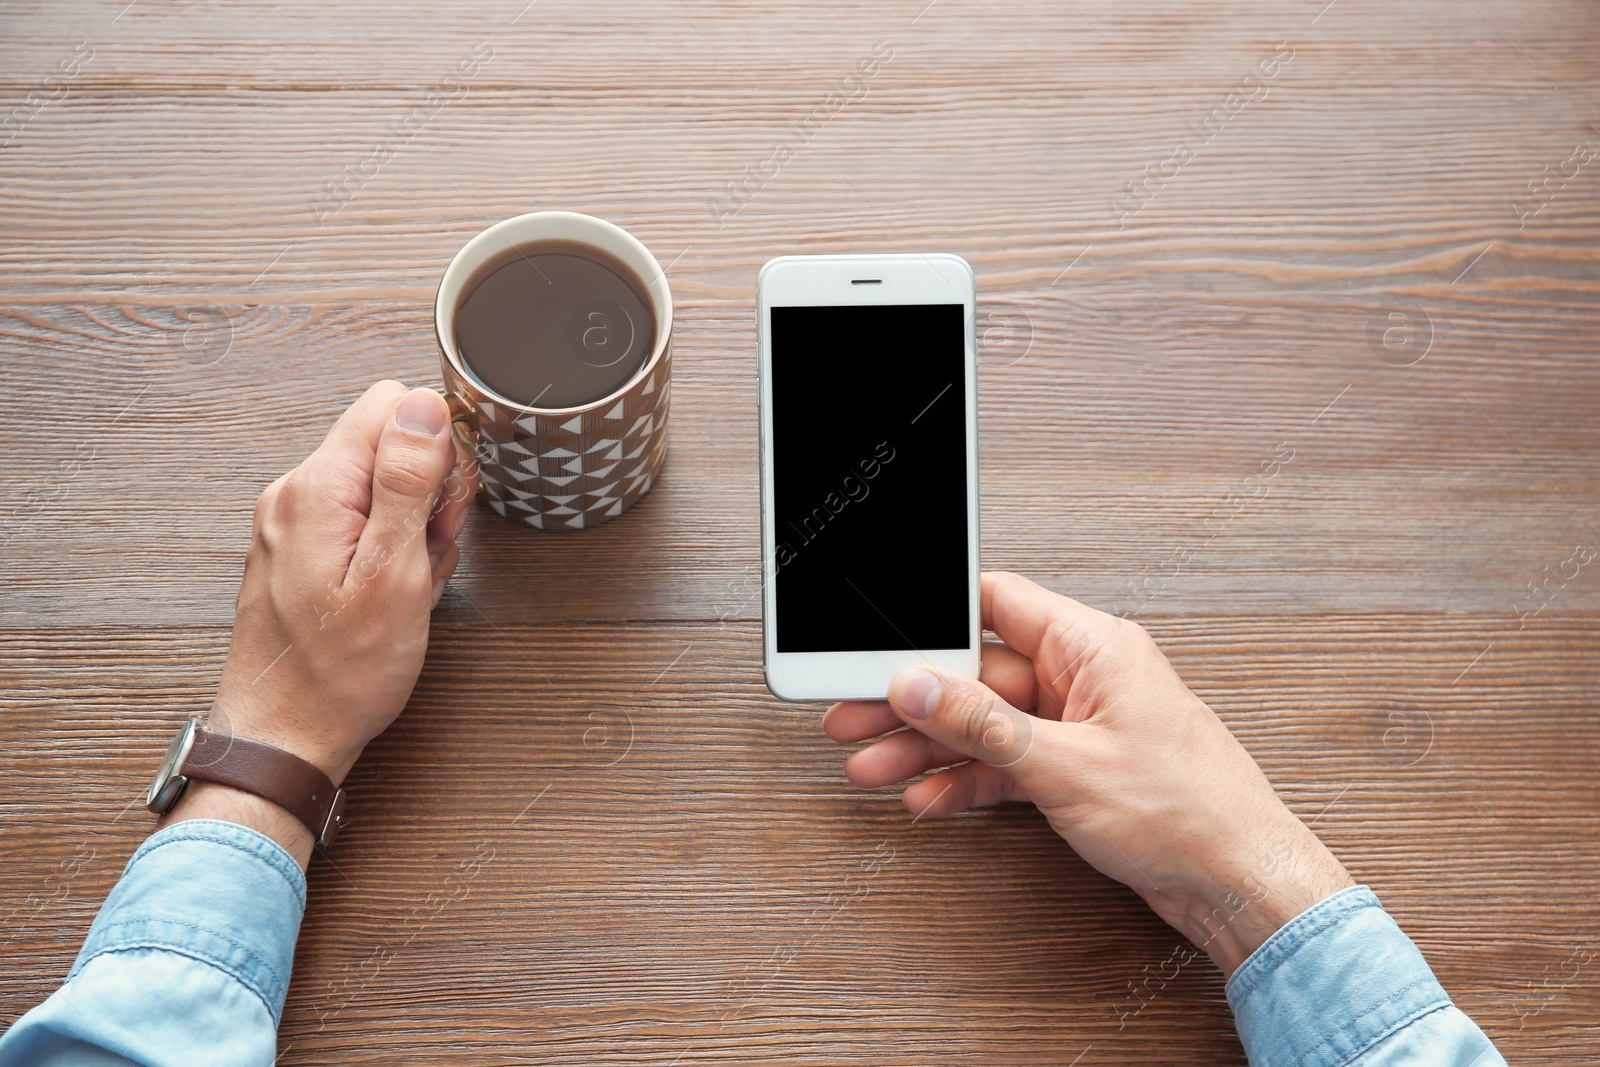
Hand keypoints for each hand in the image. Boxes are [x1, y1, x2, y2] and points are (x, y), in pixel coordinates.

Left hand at [166, 382, 477, 863]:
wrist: (283, 739)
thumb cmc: (339, 674)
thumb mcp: (393, 573)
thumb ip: (408, 481)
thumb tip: (424, 405)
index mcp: (317, 489)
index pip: (391, 403)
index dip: (439, 443)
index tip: (446, 503)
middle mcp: (295, 494)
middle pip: (389, 442)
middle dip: (430, 493)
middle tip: (429, 553)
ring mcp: (294, 522)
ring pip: (382, 487)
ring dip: (415, 529)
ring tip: (410, 585)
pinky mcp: (299, 549)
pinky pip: (363, 523)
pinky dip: (391, 552)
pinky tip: (394, 595)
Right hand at [823, 571, 1353, 976]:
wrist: (1240, 884)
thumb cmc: (1191, 813)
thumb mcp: (1065, 764)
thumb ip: (984, 724)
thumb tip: (921, 686)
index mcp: (1094, 647)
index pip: (996, 605)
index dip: (932, 620)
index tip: (878, 641)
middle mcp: (1086, 678)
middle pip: (978, 673)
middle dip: (913, 700)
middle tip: (853, 714)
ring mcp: (1080, 726)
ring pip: (985, 724)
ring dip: (928, 746)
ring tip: (872, 764)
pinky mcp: (1077, 771)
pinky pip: (1005, 764)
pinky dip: (966, 780)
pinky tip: (926, 795)